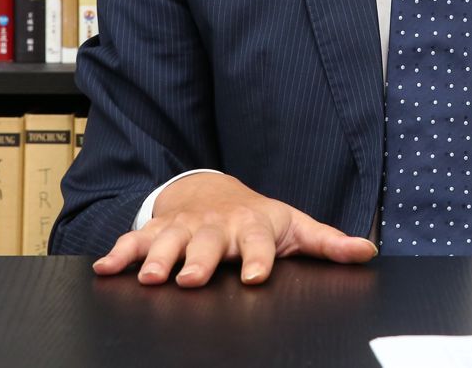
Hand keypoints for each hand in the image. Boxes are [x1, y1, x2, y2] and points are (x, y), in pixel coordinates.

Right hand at [91, 172, 377, 286]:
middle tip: (190, 280)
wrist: (215, 192)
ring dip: (156, 257)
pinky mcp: (157, 230)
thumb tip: (367, 252)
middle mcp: (217, 228)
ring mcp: (185, 228)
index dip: (259, 259)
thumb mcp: (295, 226)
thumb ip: (328, 243)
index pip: (259, 243)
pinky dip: (118, 253)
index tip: (255, 277)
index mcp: (253, 227)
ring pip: (168, 241)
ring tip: (149, 277)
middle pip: (208, 244)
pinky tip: (104, 269)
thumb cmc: (259, 219)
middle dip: (199, 261)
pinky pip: (134, 240)